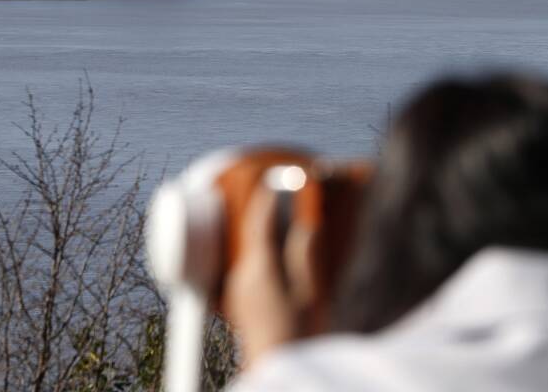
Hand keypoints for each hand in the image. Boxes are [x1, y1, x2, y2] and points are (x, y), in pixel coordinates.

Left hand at [223, 187, 297, 368]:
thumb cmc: (297, 335)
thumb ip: (305, 255)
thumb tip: (306, 228)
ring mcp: (238, 292)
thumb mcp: (310, 291)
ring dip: (267, 238)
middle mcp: (242, 277)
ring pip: (253, 253)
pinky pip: (252, 269)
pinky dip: (265, 257)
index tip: (276, 181)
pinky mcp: (241, 305)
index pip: (259, 223)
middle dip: (269, 217)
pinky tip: (282, 263)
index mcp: (259, 269)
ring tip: (287, 230)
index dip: (267, 199)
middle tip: (285, 200)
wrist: (276, 366)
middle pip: (254, 236)